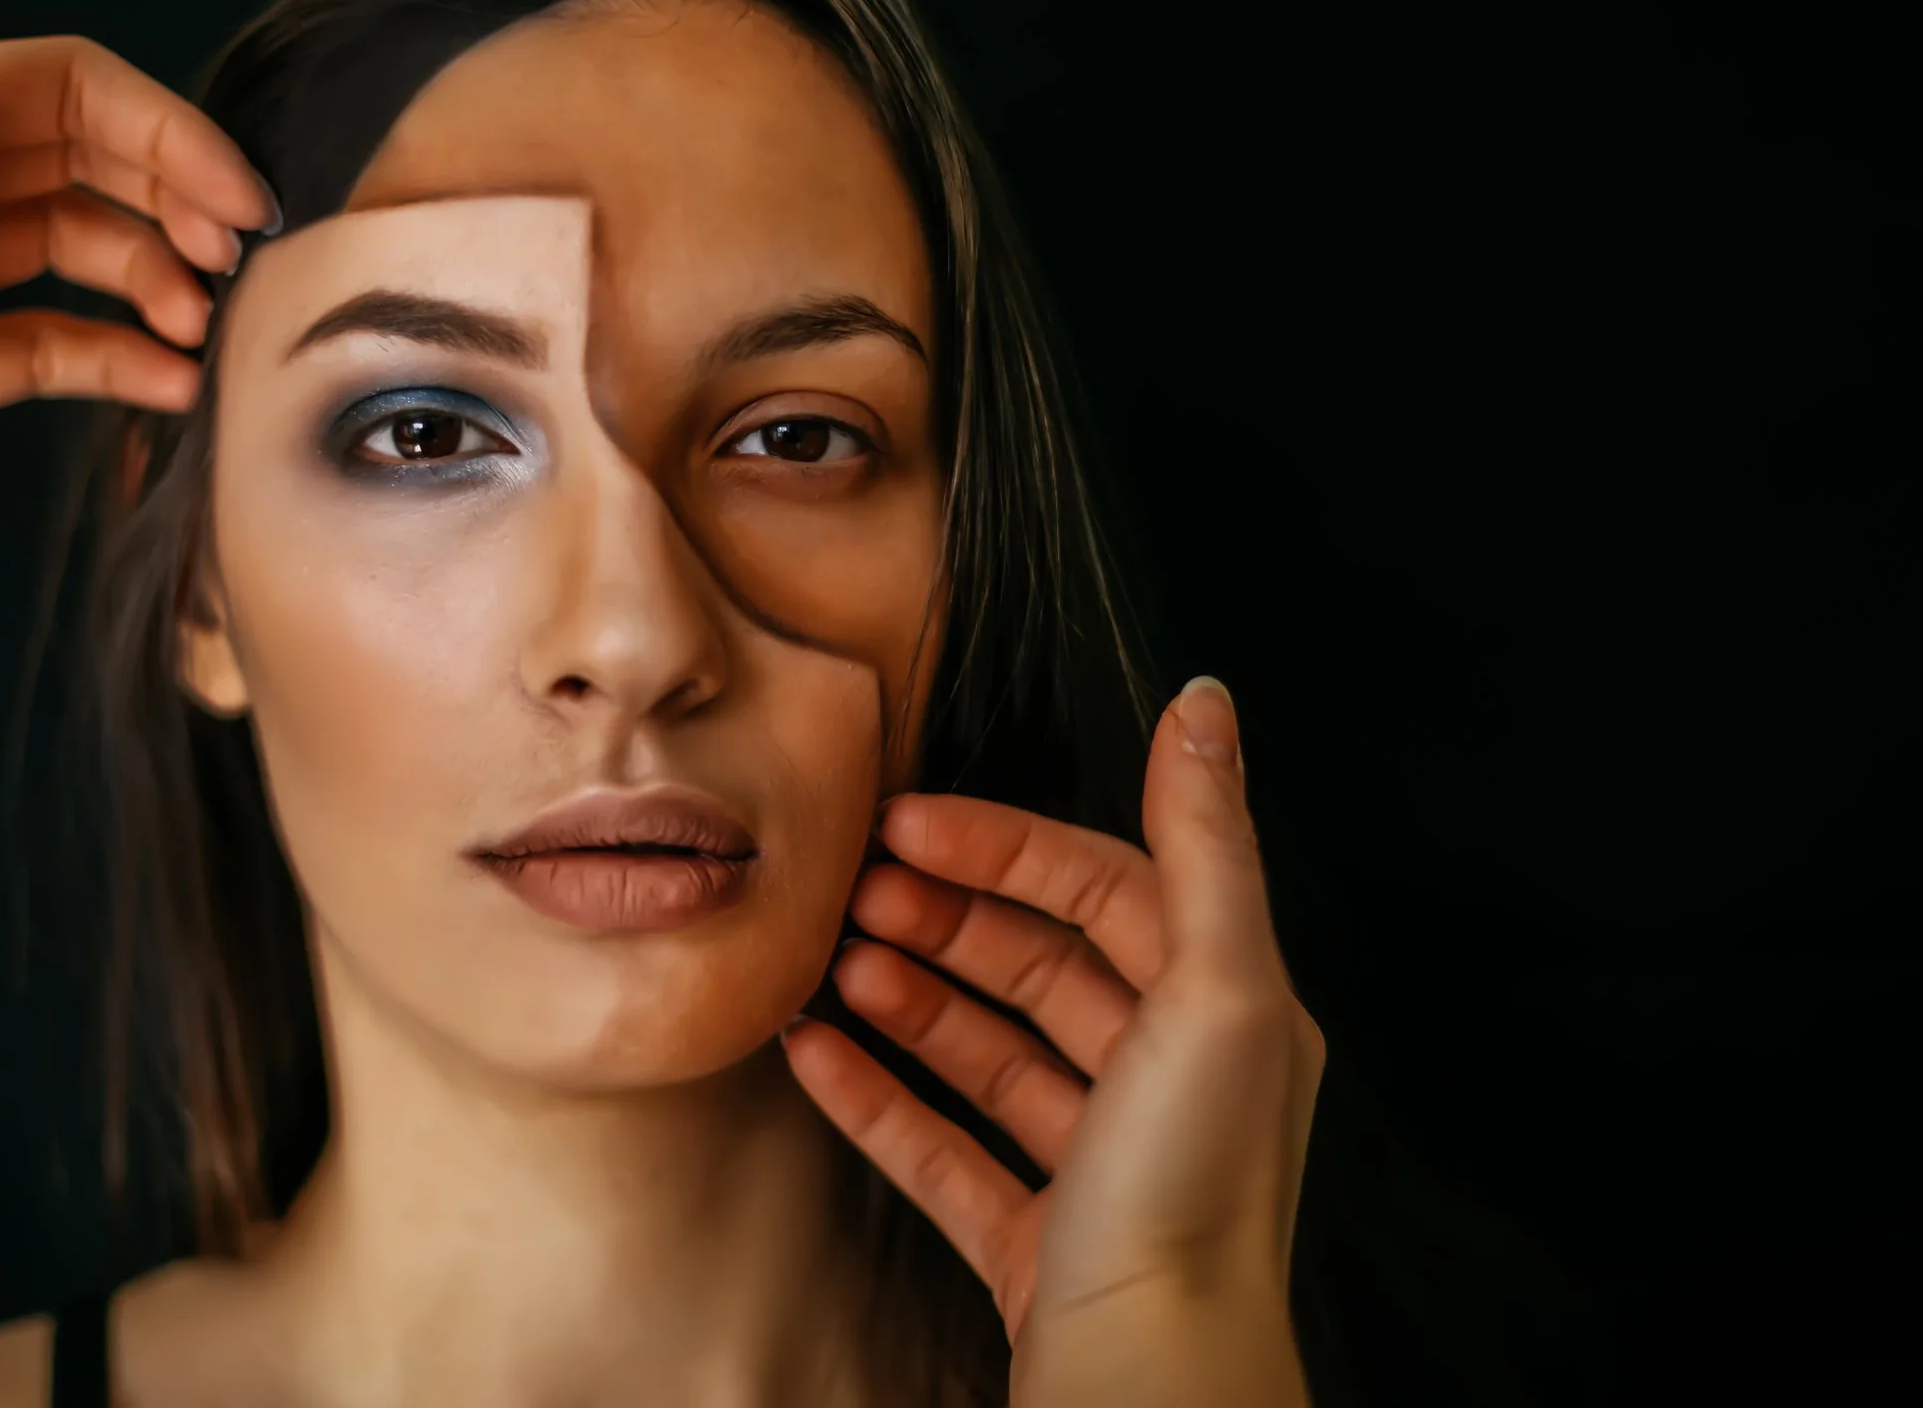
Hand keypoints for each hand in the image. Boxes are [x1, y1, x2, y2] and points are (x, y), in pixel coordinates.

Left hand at [0, 0, 278, 672]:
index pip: (65, 90)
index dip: (162, 130)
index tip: (236, 195)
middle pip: (85, 163)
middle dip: (173, 202)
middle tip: (239, 259)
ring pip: (80, 251)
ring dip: (153, 281)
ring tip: (199, 329)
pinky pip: (55, 343)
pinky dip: (118, 359)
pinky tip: (167, 386)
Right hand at [783, 676, 1323, 1405]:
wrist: (1150, 1384)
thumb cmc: (1190, 1191)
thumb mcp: (1218, 990)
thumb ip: (1205, 841)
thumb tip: (1205, 700)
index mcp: (1225, 1015)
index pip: (1108, 887)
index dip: (1008, 846)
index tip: (909, 822)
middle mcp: (1169, 1085)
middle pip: (1045, 966)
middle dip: (949, 916)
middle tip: (856, 888)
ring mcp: (1094, 1168)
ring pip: (992, 1052)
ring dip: (910, 997)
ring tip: (833, 960)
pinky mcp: (1029, 1242)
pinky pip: (943, 1151)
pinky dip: (879, 1098)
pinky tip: (814, 1055)